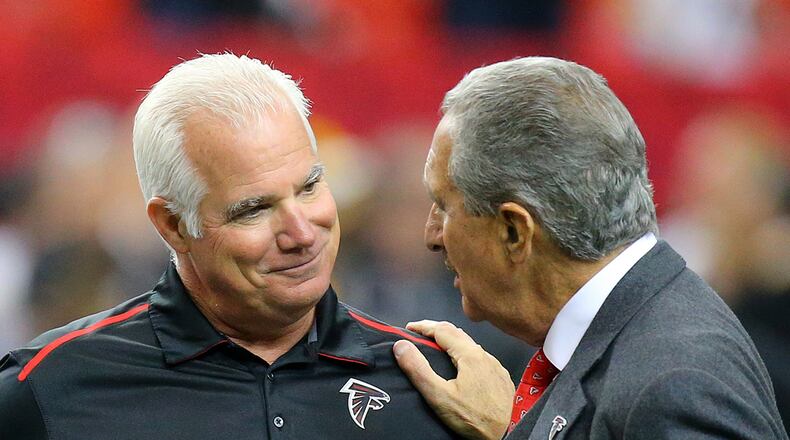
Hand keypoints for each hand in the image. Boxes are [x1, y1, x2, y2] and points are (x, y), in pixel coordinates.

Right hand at [393, 320, 514, 439]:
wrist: (504, 436)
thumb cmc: (474, 419)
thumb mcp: (438, 395)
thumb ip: (418, 369)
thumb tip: (402, 347)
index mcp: (470, 355)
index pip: (442, 329)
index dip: (423, 326)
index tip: (410, 328)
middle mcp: (486, 357)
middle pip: (457, 333)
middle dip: (436, 331)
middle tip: (420, 334)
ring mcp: (496, 367)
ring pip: (471, 346)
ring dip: (452, 342)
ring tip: (437, 348)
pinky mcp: (501, 379)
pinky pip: (482, 359)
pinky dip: (466, 356)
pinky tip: (462, 367)